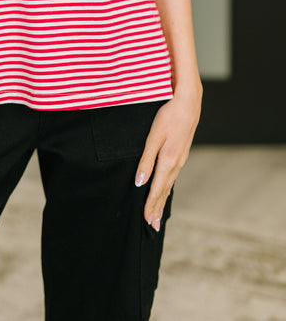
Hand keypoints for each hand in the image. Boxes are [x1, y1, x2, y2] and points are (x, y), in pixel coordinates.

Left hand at [135, 87, 201, 229]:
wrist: (189, 102)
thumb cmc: (169, 116)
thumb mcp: (153, 137)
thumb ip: (146, 160)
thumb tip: (139, 183)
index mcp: (167, 161)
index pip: (157, 189)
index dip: (150, 205)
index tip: (146, 221)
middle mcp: (176, 163)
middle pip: (164, 191)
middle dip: (157, 208)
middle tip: (152, 226)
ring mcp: (180, 158)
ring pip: (169, 184)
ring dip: (162, 200)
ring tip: (157, 214)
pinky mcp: (181, 152)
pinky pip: (173, 175)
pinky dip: (168, 187)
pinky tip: (165, 189)